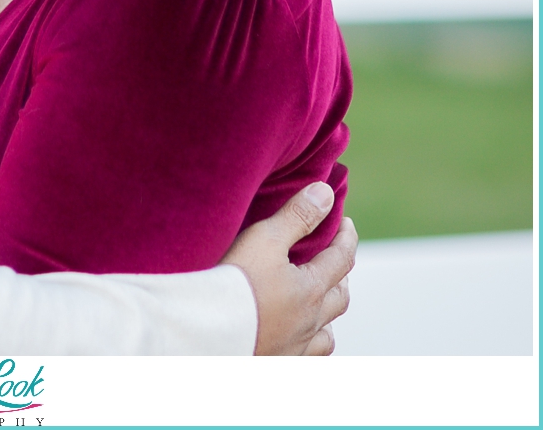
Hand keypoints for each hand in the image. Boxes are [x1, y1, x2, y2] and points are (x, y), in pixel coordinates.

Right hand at [223, 184, 355, 354]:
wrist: (208, 331)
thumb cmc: (237, 282)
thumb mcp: (266, 238)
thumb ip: (297, 216)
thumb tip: (326, 193)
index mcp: (311, 290)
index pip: (341, 259)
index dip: (346, 237)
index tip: (345, 223)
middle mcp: (310, 323)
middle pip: (339, 298)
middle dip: (341, 274)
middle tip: (335, 258)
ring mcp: (295, 348)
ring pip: (327, 335)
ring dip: (329, 314)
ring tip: (320, 302)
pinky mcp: (276, 363)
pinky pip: (306, 357)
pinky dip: (310, 344)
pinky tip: (297, 338)